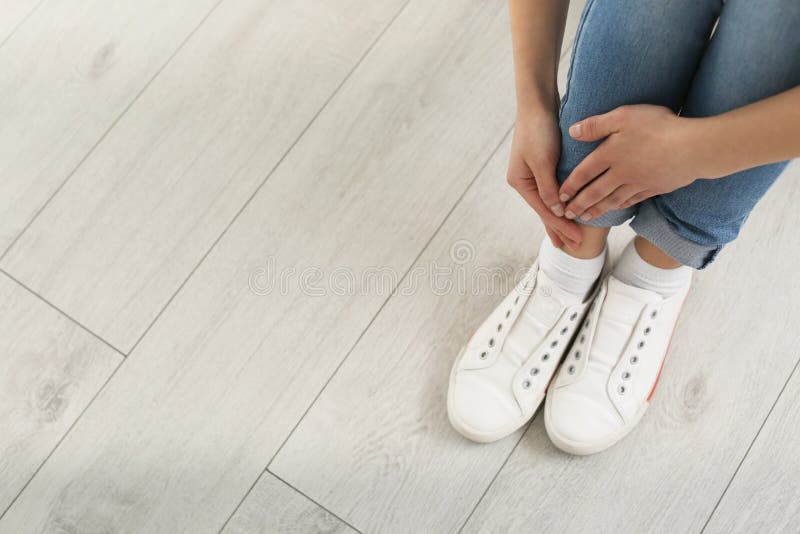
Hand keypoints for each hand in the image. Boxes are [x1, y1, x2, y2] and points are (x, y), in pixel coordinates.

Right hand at [507, 110, 581, 248]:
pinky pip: (554, 191)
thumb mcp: (543, 161)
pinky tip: (567, 210)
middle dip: (559, 228)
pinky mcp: (544, 165)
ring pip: (549, 203)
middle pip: (544, 211)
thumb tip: (557, 211)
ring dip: (560, 219)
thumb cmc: (538, 129)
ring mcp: (533, 174)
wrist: (537, 103)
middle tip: (574, 247)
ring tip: (568, 238)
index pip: (544, 211)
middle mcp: (524, 181)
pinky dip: (561, 203)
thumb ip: (549, 188)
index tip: (577, 240)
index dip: (560, 227)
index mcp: (520, 182)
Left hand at [559, 105, 698, 220]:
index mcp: (611, 154)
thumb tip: (572, 131)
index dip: (570, 185)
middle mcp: (621, 172)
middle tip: (568, 214)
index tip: (560, 196)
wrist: (694, 148)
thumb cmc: (659, 127)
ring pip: (612, 200)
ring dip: (597, 209)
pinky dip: (621, 206)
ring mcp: (639, 183)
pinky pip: (633, 200)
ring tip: (586, 217)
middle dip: (579, 204)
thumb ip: (597, 124)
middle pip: (595, 192)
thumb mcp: (624, 116)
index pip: (584, 173)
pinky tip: (617, 208)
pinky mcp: (655, 187)